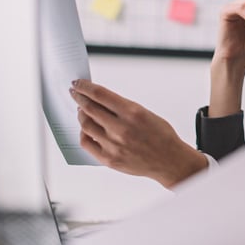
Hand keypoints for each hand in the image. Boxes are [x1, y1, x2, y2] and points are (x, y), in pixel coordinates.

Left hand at [69, 80, 207, 187]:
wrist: (169, 161)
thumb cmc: (161, 137)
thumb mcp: (145, 113)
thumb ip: (122, 107)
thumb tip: (101, 100)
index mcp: (132, 113)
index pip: (100, 94)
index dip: (85, 87)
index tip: (79, 84)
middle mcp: (121, 128)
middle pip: (89, 108)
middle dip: (79, 98)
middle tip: (75, 93)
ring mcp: (113, 145)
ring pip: (85, 125)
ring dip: (80, 114)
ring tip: (81, 111)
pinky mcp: (109, 159)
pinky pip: (86, 143)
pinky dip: (83, 133)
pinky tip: (86, 129)